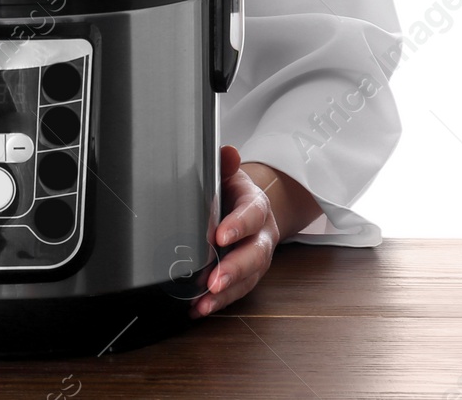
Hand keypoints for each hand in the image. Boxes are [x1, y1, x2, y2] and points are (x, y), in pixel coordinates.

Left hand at [191, 146, 319, 317]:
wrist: (251, 208)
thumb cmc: (235, 191)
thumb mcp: (230, 173)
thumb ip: (226, 164)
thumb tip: (228, 152)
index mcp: (257, 206)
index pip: (251, 215)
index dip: (238, 226)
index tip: (220, 235)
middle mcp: (262, 235)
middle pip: (255, 255)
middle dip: (234, 269)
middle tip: (214, 280)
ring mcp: (257, 258)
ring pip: (248, 279)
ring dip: (226, 293)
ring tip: (204, 302)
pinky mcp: (248, 276)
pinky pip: (237, 292)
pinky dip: (219, 303)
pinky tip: (199, 309)